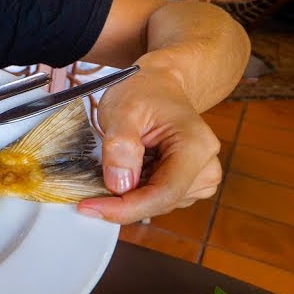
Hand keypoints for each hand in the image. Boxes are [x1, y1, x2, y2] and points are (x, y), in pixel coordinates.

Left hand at [76, 69, 222, 223]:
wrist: (160, 85)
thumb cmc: (145, 92)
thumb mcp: (123, 109)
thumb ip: (120, 144)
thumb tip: (119, 184)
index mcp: (195, 147)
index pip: (163, 194)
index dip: (125, 208)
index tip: (90, 207)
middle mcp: (205, 167)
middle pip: (159, 203)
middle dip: (121, 202)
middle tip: (88, 190)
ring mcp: (200, 178)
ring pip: (155, 204)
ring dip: (128, 195)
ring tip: (117, 162)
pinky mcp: (188, 184)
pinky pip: (155, 199)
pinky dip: (134, 191)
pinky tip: (129, 167)